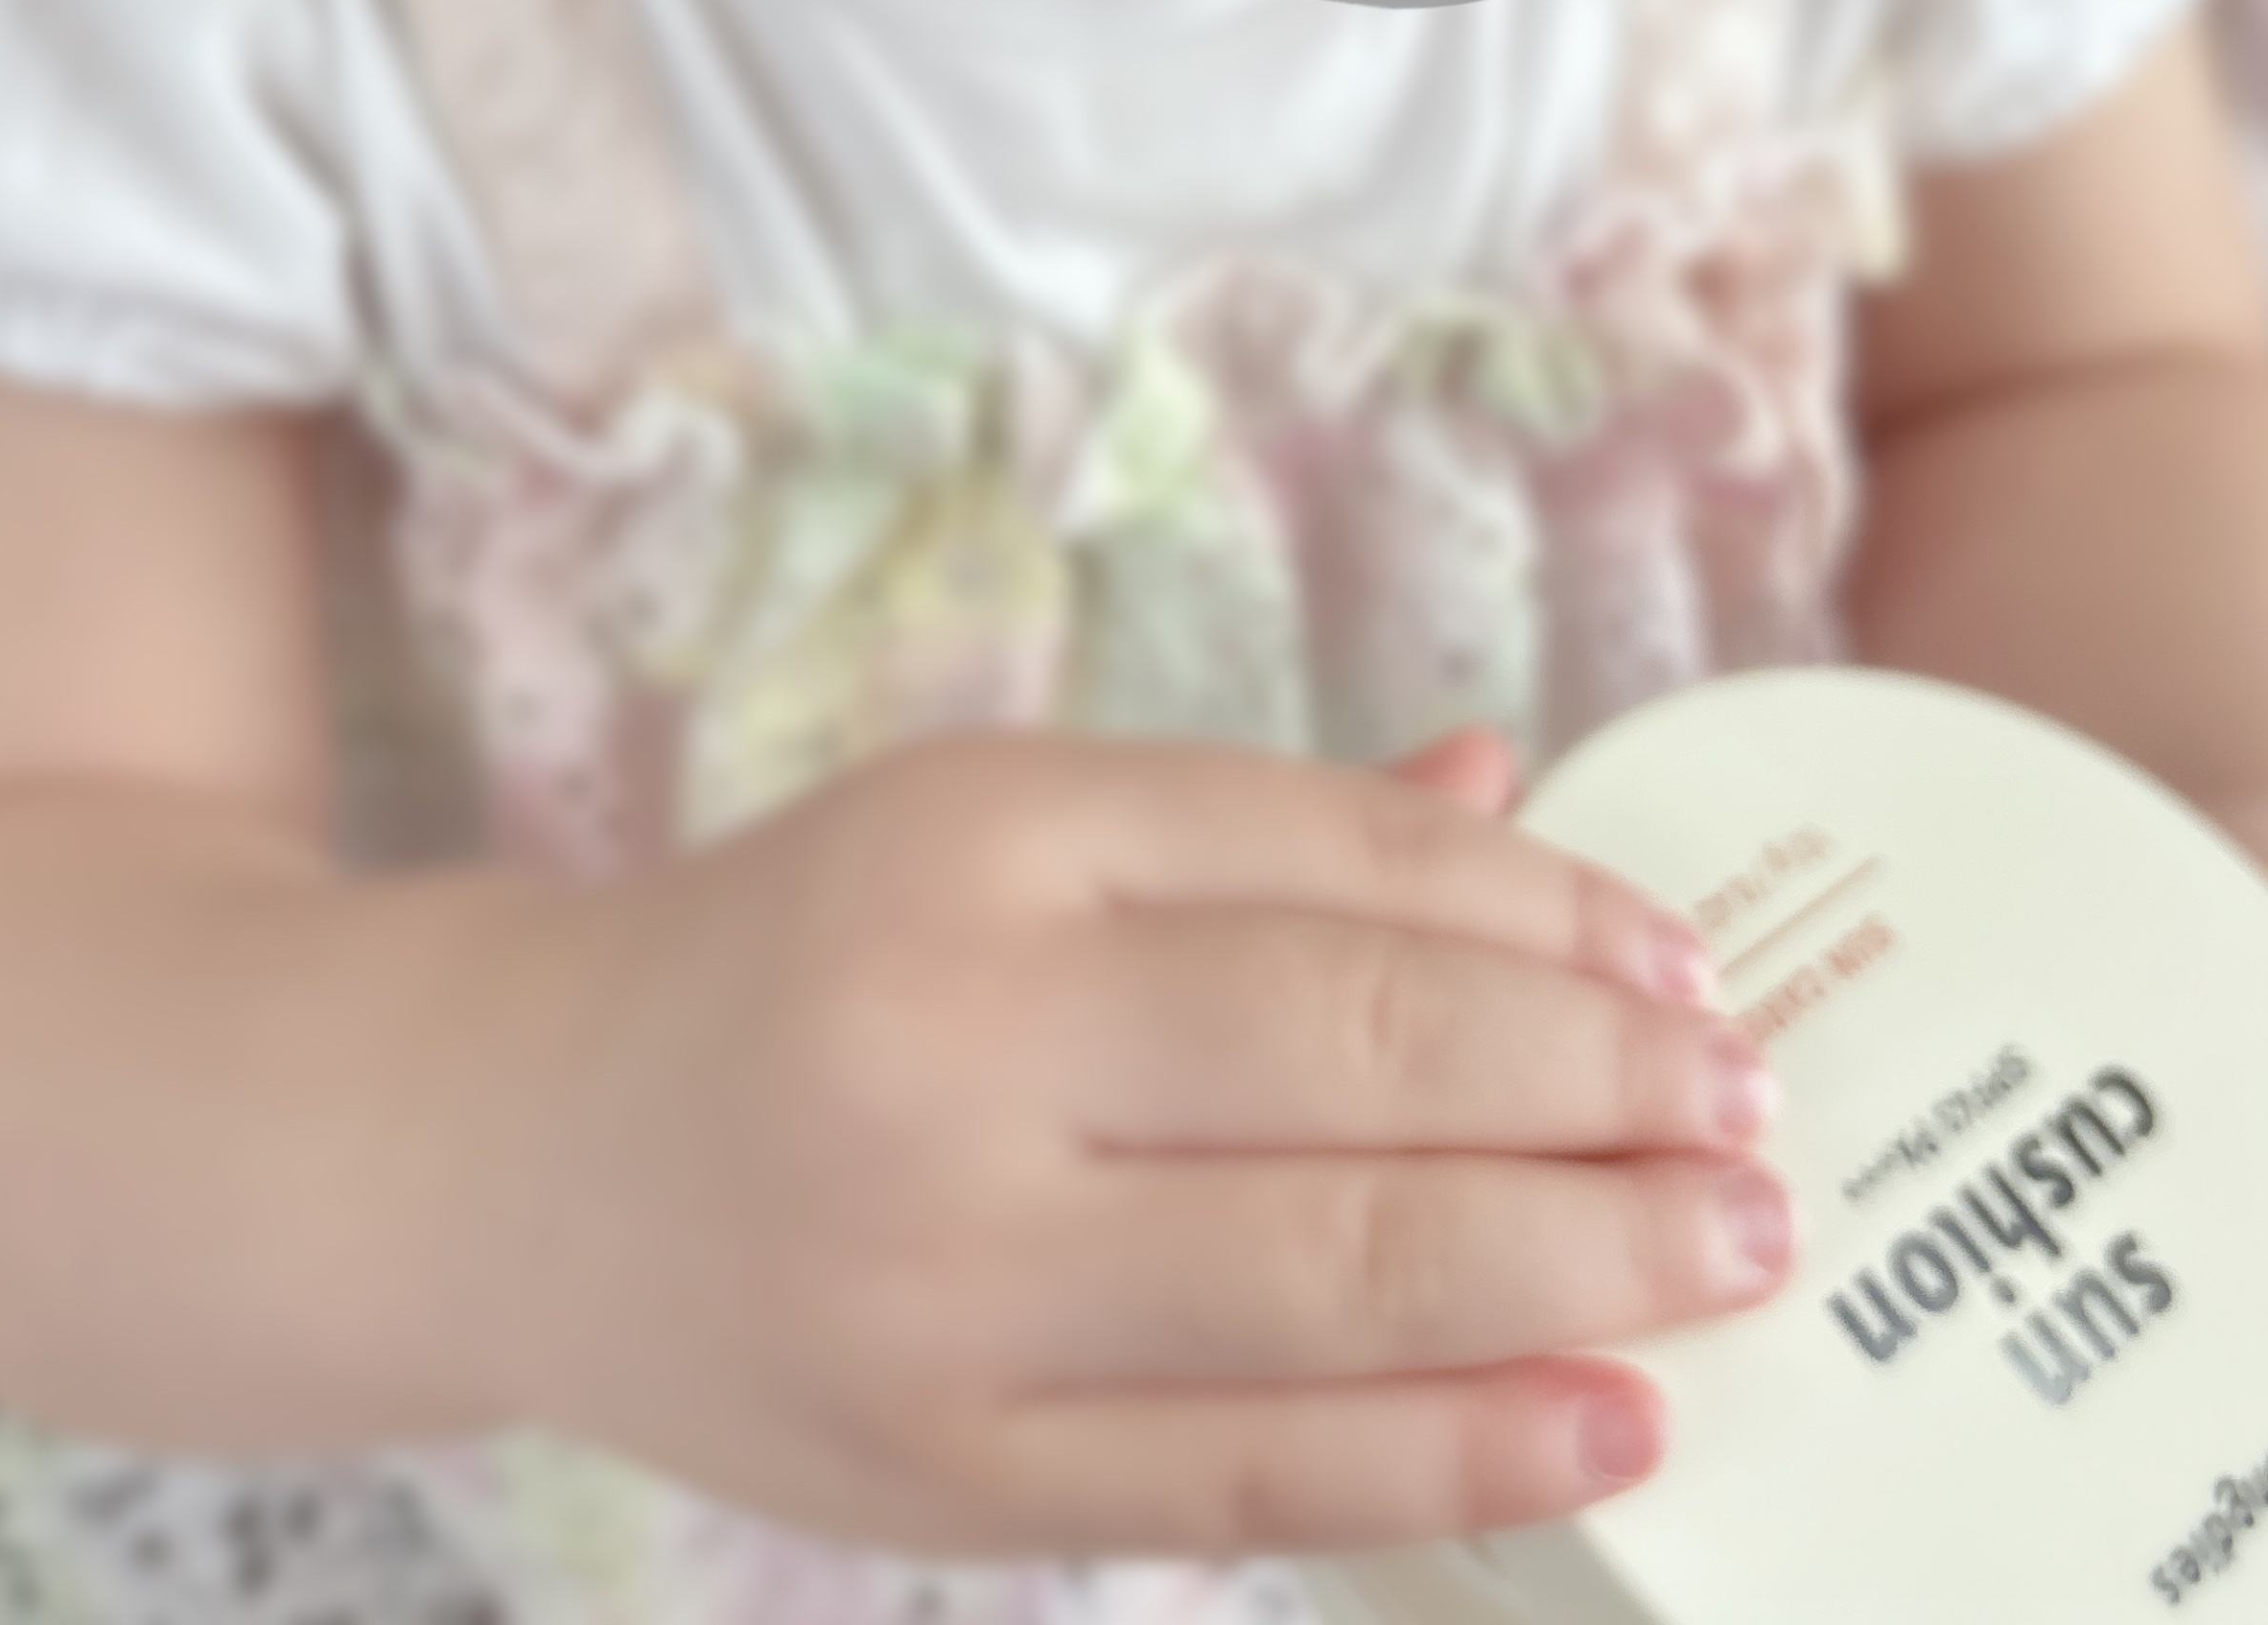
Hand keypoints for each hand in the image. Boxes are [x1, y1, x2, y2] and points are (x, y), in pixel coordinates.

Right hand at [486, 728, 1794, 1559]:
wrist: (516, 1157)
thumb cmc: (804, 960)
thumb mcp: (998, 828)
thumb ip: (1257, 831)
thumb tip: (1513, 793)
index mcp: (981, 836)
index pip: (1328, 859)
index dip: (1542, 912)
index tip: (1679, 957)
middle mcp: (956, 1038)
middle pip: (1356, 1057)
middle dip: (1599, 1088)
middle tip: (1751, 1113)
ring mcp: (946, 1277)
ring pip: (1332, 1271)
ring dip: (1577, 1263)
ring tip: (1733, 1243)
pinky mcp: (944, 1474)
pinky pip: (1249, 1469)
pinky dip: (1454, 1451)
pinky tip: (1607, 1415)